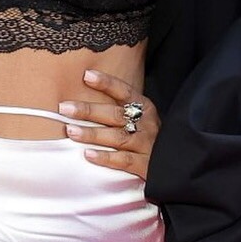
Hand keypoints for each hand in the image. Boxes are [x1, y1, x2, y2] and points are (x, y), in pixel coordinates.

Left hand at [58, 67, 160, 182]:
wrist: (176, 165)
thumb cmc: (150, 138)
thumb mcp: (141, 119)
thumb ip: (120, 108)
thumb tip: (87, 91)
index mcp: (145, 108)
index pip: (124, 92)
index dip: (106, 83)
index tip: (86, 76)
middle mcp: (147, 124)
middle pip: (115, 114)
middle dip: (88, 110)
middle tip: (65, 108)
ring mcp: (147, 145)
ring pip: (117, 137)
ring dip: (92, 134)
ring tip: (70, 131)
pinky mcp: (145, 165)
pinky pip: (123, 160)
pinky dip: (105, 158)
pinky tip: (88, 155)